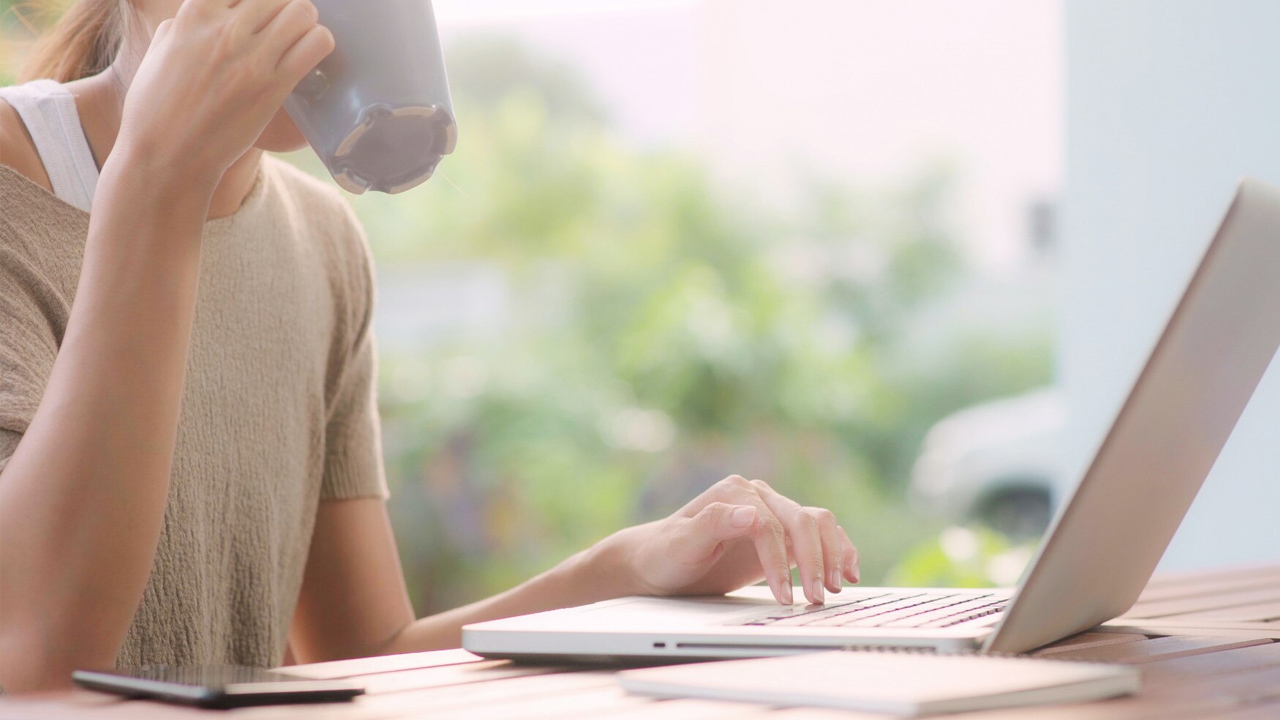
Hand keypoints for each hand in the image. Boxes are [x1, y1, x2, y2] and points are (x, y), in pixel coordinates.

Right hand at [116, 0, 333, 184]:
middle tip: (282, 27)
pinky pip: (316, 44)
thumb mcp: (163, 48)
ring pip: (301, 11)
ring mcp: (252, 58)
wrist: (166, 156)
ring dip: (305, 21)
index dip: (254, 2)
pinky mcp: (274, 86)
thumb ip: (188, 22)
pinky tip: (309, 56)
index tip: (257, 14)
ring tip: (298, 39)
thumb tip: (211, 11)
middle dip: (283, 7)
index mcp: (195, 13)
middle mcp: (225, 30)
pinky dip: (319, 43)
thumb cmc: (156, 107)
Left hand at [602, 475, 859, 604]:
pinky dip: (838, 550)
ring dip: (832, 554)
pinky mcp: (782, 534)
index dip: (779, 561)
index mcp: (735, 493)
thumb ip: (714, 523)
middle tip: (815, 598)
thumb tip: (752, 512)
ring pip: (818, 523)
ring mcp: (773, 513)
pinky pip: (819, 535)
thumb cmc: (666, 554)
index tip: (783, 596)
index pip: (770, 524)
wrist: (659, 564)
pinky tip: (846, 572)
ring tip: (835, 587)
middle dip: (814, 561)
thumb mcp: (682, 544)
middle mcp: (758, 497)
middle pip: (802, 521)